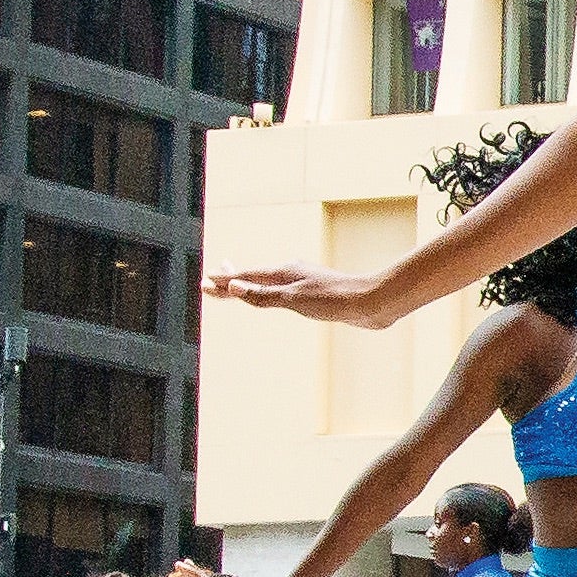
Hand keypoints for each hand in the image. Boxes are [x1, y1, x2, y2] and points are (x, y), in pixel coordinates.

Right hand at [205, 262, 391, 325]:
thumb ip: (263, 295)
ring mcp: (303, 282)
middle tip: (213, 277)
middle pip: (254, 277)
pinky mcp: (316, 293)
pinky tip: (276, 294)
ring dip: (251, 283)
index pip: (245, 278)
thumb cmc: (334, 300)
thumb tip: (232, 286)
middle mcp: (291, 274)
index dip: (224, 282)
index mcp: (283, 273)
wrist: (371, 303)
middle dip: (233, 279)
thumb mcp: (294, 299)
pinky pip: (283, 292)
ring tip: (239, 282)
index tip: (204, 283)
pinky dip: (269, 292)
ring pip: (269, 283)